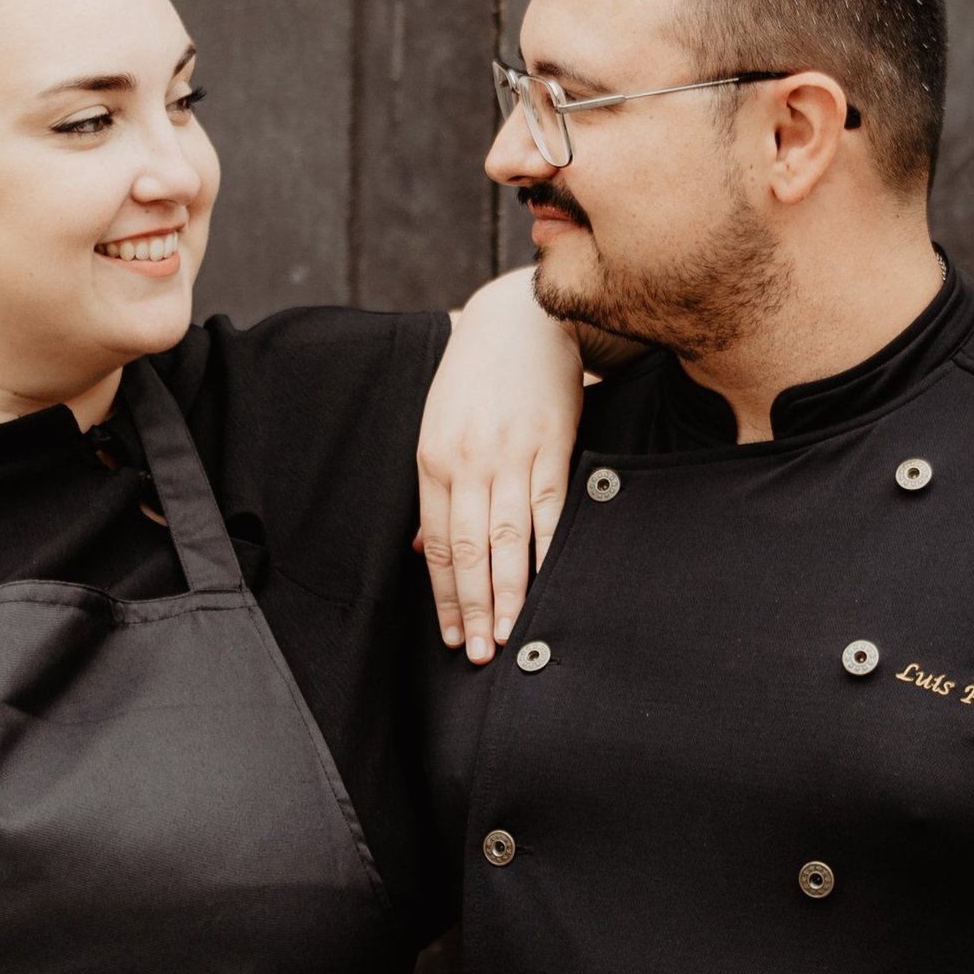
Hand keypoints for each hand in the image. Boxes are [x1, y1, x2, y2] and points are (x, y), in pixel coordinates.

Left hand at [418, 268, 584, 662]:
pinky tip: (549, 584)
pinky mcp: (552, 444)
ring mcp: (512, 454)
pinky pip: (551, 509)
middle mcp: (469, 462)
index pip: (438, 545)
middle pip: (471, 552)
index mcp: (432, 460)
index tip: (451, 636)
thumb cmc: (474, 377)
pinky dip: (549, 551)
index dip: (444, 597)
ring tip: (510, 634)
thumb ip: (433, 491)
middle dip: (474, 608)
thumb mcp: (435, 426)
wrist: (521, 319)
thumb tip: (421, 550)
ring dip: (510, 593)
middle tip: (479, 654)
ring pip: (510, 539)